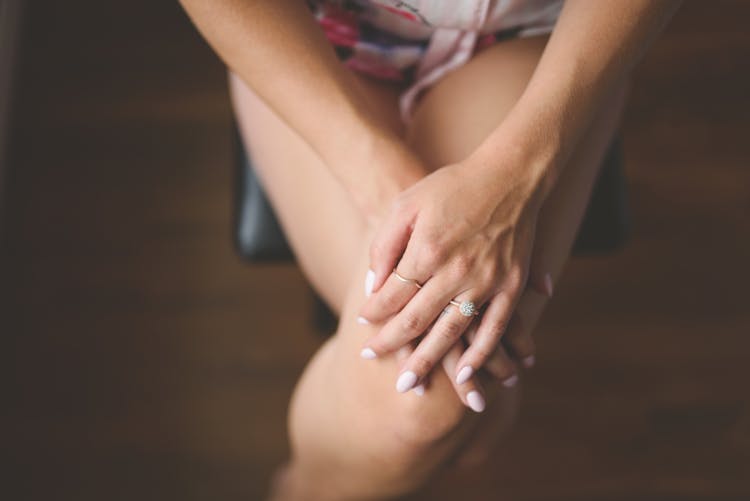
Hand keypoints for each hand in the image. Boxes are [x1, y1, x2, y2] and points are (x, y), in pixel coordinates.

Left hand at [357, 155, 548, 404]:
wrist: (509, 175)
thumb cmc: (451, 186)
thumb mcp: (406, 204)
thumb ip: (385, 245)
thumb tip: (372, 286)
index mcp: (426, 250)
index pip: (391, 295)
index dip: (374, 314)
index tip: (362, 325)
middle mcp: (455, 271)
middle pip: (415, 321)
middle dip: (390, 344)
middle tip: (371, 360)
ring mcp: (486, 281)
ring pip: (450, 333)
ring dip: (428, 362)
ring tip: (409, 384)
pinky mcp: (510, 285)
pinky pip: (494, 328)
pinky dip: (480, 354)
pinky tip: (463, 373)